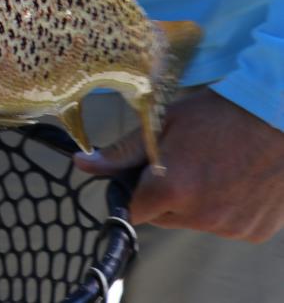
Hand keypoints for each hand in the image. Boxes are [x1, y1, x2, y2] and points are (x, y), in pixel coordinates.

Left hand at [75, 89, 283, 241]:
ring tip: (213, 167)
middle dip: (165, 195)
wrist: (276, 116)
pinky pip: (225, 225)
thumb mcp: (162, 123)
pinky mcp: (253, 232)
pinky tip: (235, 179)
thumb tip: (81, 165)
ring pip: (194, 221)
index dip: (135, 192)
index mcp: (171, 189)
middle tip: (185, 163)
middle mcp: (200, 215)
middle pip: (163, 217)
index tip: (145, 175)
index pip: (133, 210)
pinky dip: (225, 208)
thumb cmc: (218, 113)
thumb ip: (121, 152)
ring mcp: (230, 226)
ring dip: (195, 203)